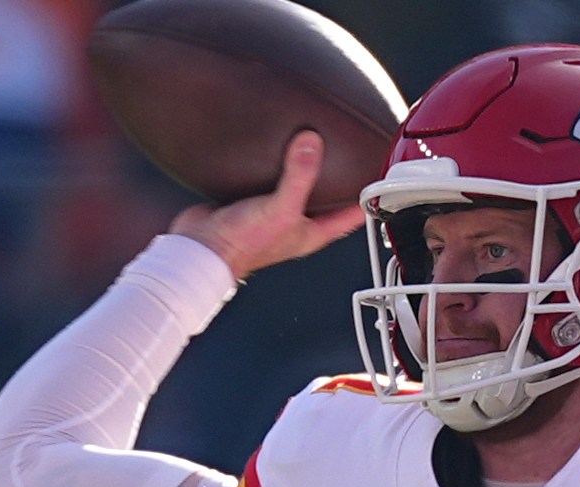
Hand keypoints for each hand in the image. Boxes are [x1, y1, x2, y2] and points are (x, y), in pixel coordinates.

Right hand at [169, 130, 365, 281]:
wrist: (201, 250)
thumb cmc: (242, 246)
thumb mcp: (281, 209)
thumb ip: (299, 176)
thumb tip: (311, 143)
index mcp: (311, 233)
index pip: (349, 216)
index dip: (366, 198)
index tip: (378, 176)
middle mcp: (294, 224)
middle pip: (325, 200)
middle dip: (337, 179)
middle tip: (349, 153)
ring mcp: (271, 214)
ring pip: (296, 188)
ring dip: (304, 170)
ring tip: (313, 144)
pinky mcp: (249, 204)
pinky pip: (267, 181)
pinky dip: (273, 166)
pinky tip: (271, 150)